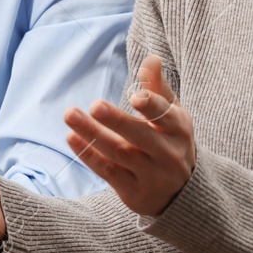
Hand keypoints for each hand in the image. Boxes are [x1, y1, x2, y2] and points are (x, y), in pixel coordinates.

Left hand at [64, 55, 195, 216]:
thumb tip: (151, 59)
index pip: (165, 116)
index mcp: (178, 129)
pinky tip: (72, 137)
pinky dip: (89, 155)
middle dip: (117, 121)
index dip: (151, 105)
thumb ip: (158, 88)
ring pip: (119, 153)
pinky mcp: (133, 191)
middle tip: (95, 105)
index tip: (135, 96)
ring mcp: (150, 175)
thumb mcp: (172, 116)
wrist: (182, 193)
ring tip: (70, 114)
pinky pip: (108, 172)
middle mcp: (167, 154)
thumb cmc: (171, 141)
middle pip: (140, 136)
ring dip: (93, 134)